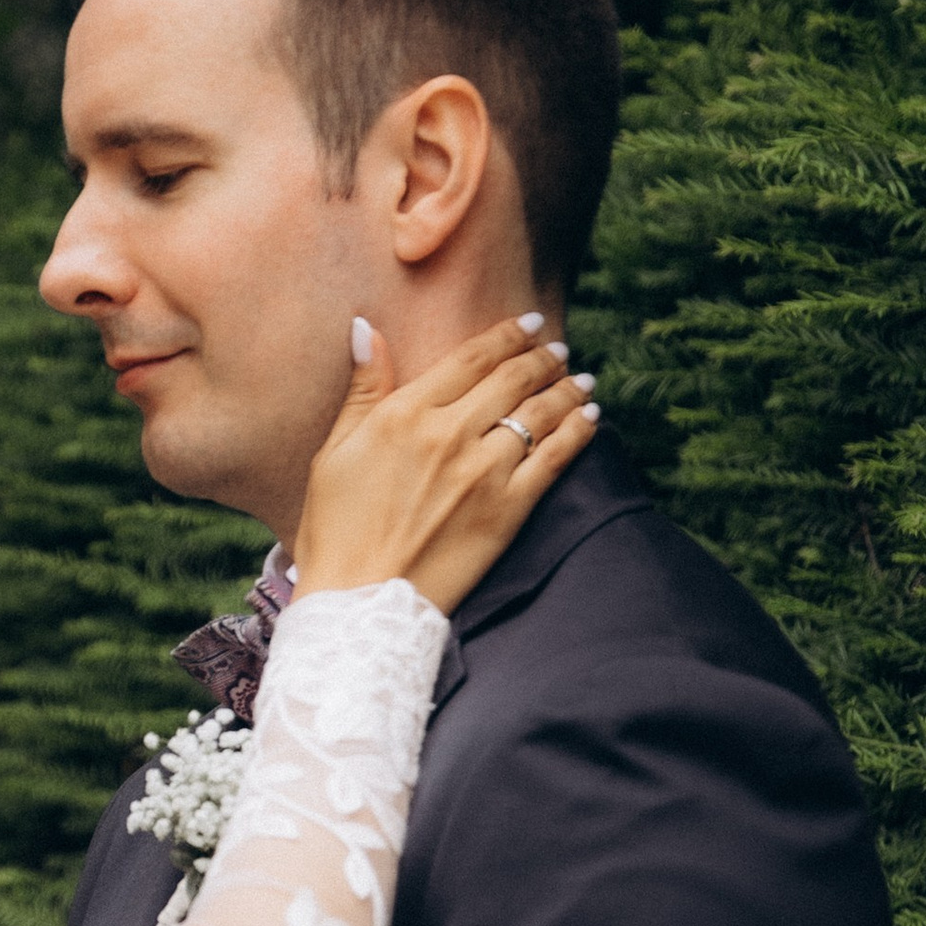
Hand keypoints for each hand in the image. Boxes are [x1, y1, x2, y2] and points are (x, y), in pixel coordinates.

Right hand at [293, 311, 596, 609]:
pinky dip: (579, 431)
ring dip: (568, 387)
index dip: (507, 335)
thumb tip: (367, 327)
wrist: (359, 602)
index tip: (529, 324)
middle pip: (512, 378)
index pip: (470, 357)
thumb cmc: (335, 532)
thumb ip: (363, 389)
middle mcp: (448, 434)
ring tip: (582, 378)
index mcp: (404, 414)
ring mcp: (482, 472)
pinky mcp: (507, 510)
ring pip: (540, 412)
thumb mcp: (333, 453)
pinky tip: (592, 415)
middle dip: (542, 357)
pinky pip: (555, 458)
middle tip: (558, 348)